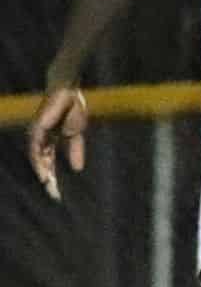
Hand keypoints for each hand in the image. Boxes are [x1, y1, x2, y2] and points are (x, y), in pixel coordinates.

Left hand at [28, 87, 88, 201]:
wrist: (68, 92)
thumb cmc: (72, 109)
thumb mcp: (76, 134)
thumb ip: (75, 150)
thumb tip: (77, 169)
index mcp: (50, 141)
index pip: (49, 162)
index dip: (53, 176)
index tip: (58, 191)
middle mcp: (41, 140)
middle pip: (41, 163)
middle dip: (47, 179)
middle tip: (54, 194)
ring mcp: (37, 134)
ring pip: (36, 159)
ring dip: (42, 173)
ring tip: (49, 186)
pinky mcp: (37, 129)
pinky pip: (36, 149)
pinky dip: (39, 162)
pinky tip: (44, 172)